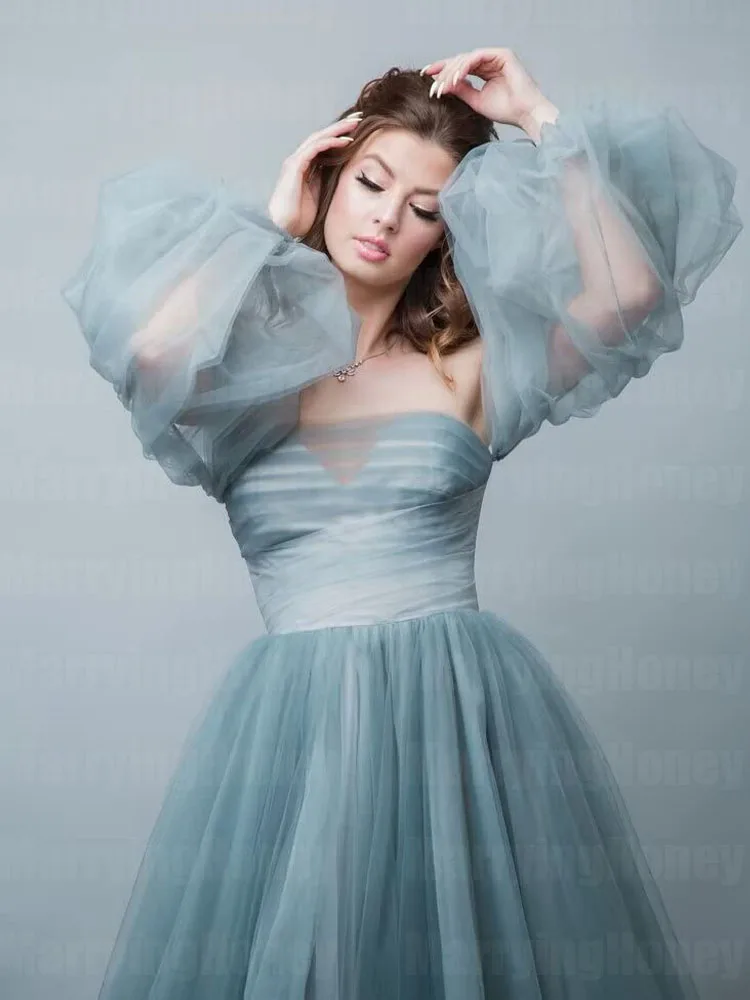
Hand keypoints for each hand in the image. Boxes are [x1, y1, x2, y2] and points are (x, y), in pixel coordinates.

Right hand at [267, 112, 362, 237]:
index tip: (358, 130)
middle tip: (359, 117)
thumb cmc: (300, 217)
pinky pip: (314, 149)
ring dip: (337, 130)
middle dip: (340, 126)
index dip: (339, 135)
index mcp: (305, 166)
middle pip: (321, 136)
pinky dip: (330, 143)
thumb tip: (345, 174)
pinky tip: (344, 141)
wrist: (284, 229)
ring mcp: (295, 162)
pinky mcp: (294, 167)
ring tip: (354, 124)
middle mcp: (299, 160)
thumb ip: (327, 181)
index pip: (323, 144)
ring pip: (318, 138)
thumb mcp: (319, 195)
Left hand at [420, 47, 558, 137]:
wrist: (525, 113)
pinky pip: (477, 57)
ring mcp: (496, 55)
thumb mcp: (476, 100)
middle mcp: (490, 60)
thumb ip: (461, 90)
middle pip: (460, 60)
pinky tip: (456, 79)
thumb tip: (442, 84)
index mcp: (485, 70)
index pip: (460, 67)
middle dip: (444, 72)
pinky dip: (465, 67)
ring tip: (442, 86)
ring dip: (452, 72)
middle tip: (432, 86)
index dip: (443, 71)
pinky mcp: (502, 54)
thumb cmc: (506, 110)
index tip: (426, 77)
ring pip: (466, 58)